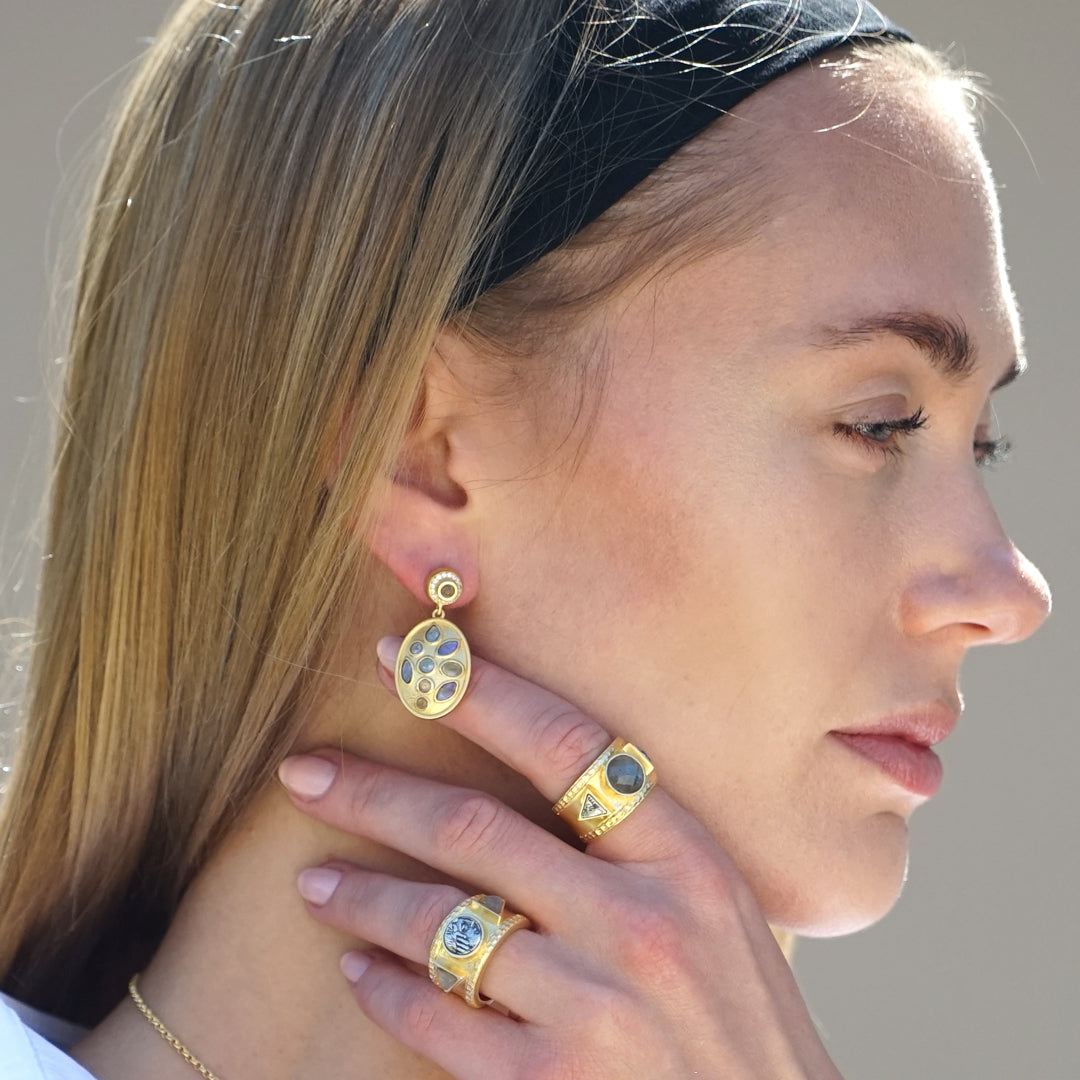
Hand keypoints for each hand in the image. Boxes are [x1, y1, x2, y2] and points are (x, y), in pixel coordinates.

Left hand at [278, 644, 842, 1079]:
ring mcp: (597, 1005)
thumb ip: (638, 847)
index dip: (473, 692)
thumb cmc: (743, 1021)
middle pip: (474, 828)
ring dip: (363, 896)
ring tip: (313, 882)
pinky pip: (440, 1021)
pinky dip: (387, 990)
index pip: (561, 742)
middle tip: (304, 773)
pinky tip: (359, 972)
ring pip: (442, 924)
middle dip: (373, 793)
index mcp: (684, 857)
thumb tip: (530, 787)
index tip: (401, 659)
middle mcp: (639, 919)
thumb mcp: (718, 907)